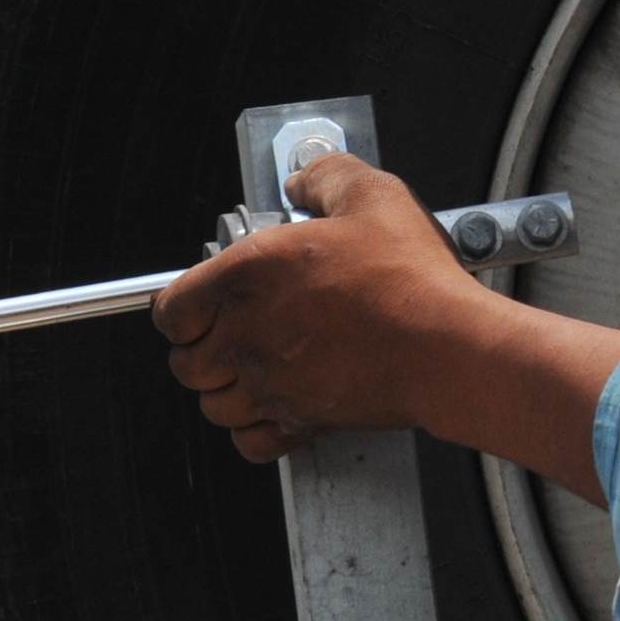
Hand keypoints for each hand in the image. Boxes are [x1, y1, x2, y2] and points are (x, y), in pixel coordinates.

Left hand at [151, 154, 490, 462]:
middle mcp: (247, 335)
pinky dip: (253, 431)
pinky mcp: (301, 421)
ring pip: (213, 405)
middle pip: (187, 362)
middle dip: (201, 350)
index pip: (171, 308)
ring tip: (250, 369)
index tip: (198, 304)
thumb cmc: (410, 280)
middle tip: (227, 334)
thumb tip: (304, 182)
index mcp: (247, 275)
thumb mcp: (370, 195)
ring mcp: (271, 384)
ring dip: (224, 390)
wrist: (448, 346)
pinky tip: (272, 407)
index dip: (182, 307)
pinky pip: (250, 442)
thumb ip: (325, 178)